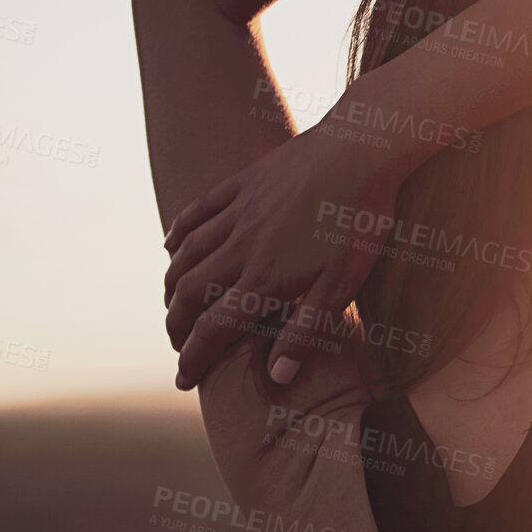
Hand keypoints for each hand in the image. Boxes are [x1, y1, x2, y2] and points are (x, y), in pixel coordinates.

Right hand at [162, 117, 407, 389]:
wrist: (360, 151)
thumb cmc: (358, 221)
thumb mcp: (344, 284)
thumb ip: (308, 329)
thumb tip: (277, 375)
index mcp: (264, 278)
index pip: (214, 329)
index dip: (194, 359)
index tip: (184, 381)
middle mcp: (239, 247)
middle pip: (188, 293)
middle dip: (176, 325)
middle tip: (177, 343)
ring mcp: (237, 212)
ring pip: (186, 254)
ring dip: (172, 283)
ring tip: (172, 303)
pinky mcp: (242, 183)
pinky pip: (197, 211)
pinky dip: (178, 232)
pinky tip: (171, 245)